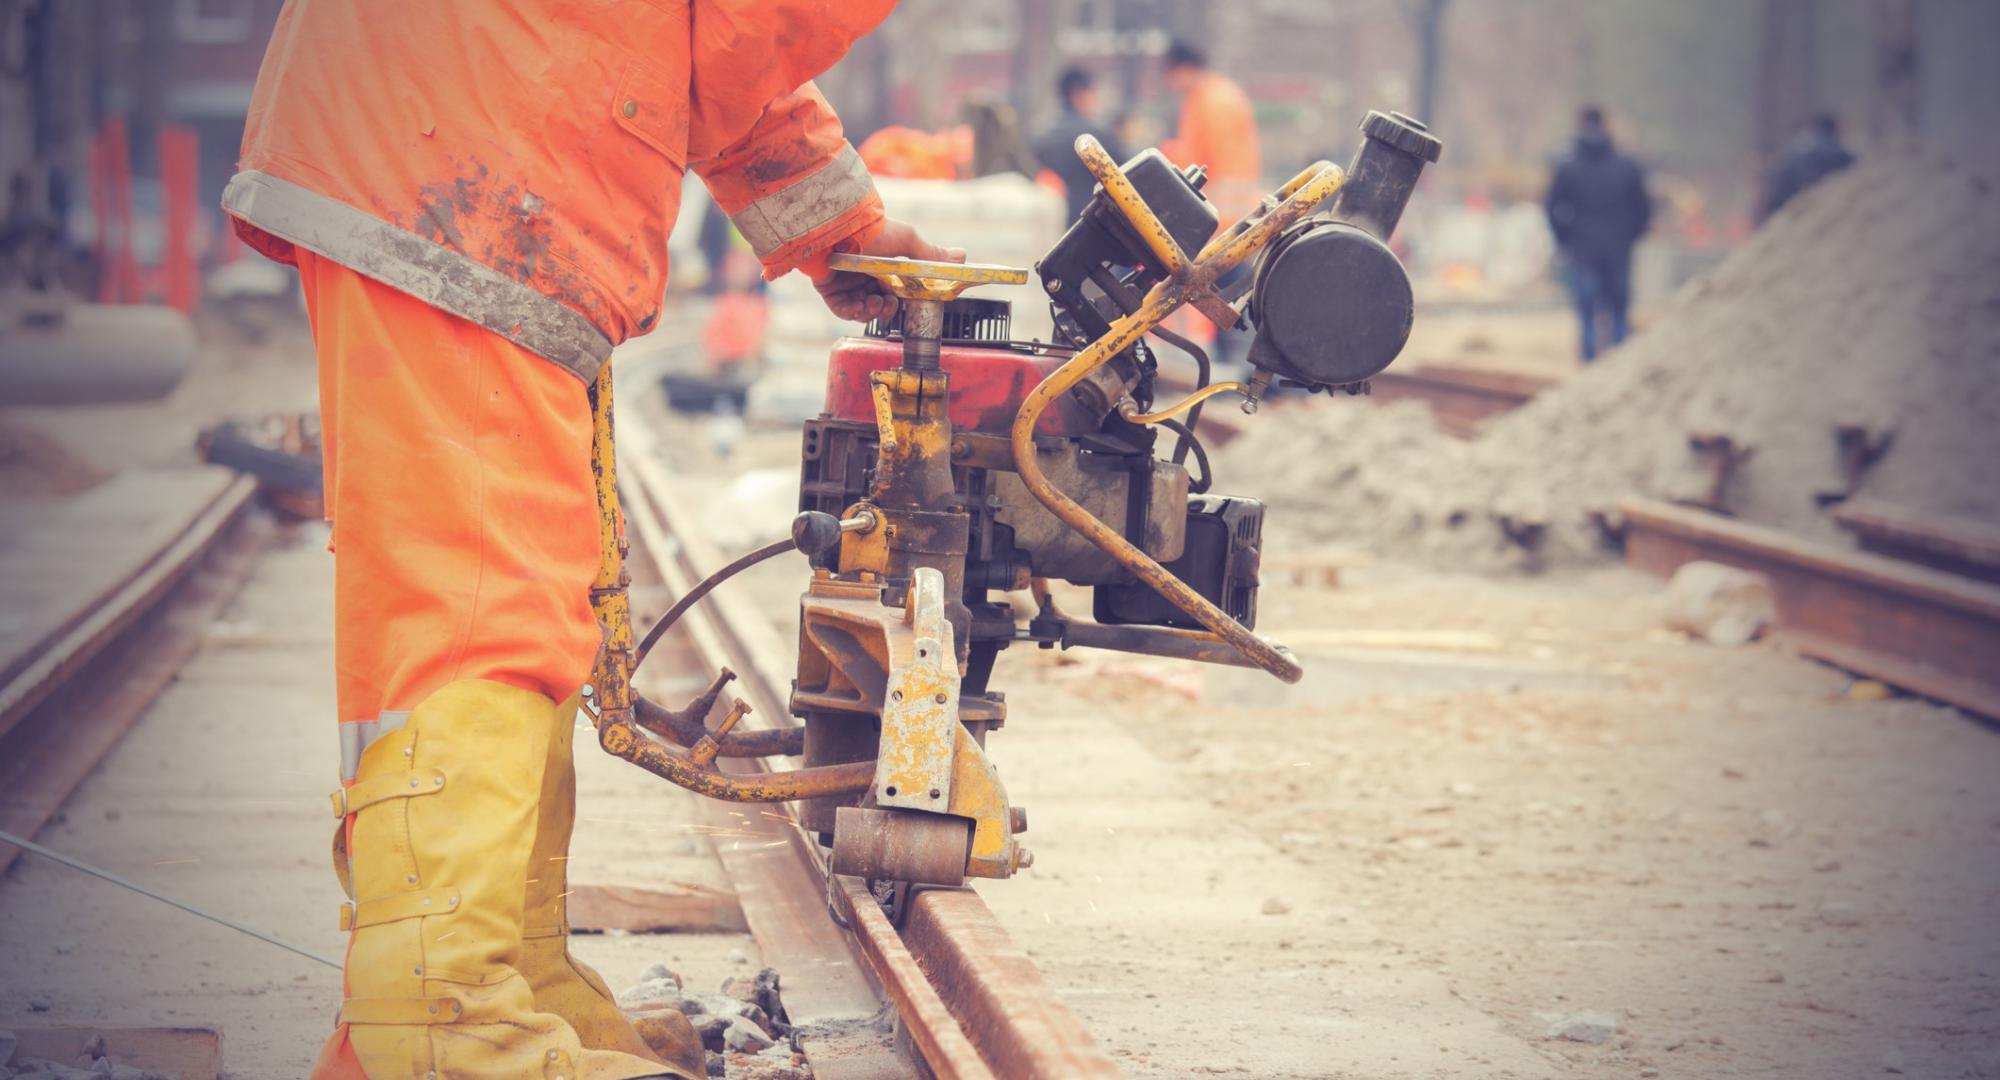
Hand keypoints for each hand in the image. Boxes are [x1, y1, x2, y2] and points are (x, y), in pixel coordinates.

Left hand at [812, 219, 965, 322]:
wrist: (843, 228)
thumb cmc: (876, 232)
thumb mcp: (908, 242)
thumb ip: (931, 254)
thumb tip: (962, 257)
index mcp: (881, 266)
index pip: (894, 291)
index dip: (902, 300)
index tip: (908, 302)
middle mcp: (863, 276)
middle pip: (879, 304)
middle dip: (887, 310)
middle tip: (890, 305)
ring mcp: (845, 283)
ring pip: (862, 310)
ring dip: (872, 312)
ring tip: (875, 303)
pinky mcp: (829, 290)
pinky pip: (842, 310)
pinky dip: (853, 312)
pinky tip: (860, 307)